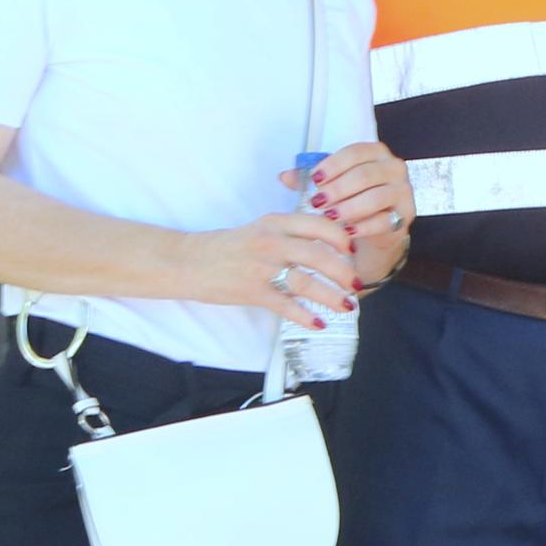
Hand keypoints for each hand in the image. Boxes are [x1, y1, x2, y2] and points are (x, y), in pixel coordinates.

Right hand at [187, 214, 357, 329]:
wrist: (188, 261)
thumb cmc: (228, 247)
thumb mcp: (261, 229)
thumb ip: (291, 233)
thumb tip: (329, 244)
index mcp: (275, 222)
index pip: (318, 225)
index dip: (341, 237)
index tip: (353, 249)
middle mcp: (270, 242)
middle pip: (318, 254)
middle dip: (344, 271)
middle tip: (357, 283)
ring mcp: (261, 267)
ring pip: (306, 282)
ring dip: (331, 296)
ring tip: (347, 305)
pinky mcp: (252, 291)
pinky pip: (285, 306)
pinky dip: (305, 316)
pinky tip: (319, 322)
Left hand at [300, 142, 413, 287]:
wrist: (376, 226)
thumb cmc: (353, 197)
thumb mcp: (333, 184)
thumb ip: (310, 179)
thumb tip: (284, 177)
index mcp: (376, 153)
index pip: (355, 152)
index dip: (333, 165)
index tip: (315, 179)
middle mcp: (394, 168)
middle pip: (365, 175)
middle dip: (338, 189)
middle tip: (318, 202)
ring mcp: (403, 192)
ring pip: (376, 197)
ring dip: (349, 208)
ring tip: (329, 216)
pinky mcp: (405, 216)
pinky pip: (384, 221)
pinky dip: (363, 227)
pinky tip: (346, 232)